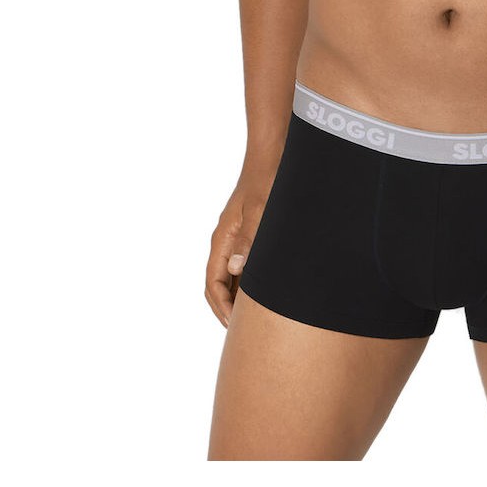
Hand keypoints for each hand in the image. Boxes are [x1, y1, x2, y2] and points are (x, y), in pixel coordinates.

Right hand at [205, 174, 273, 326]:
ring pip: (232, 277)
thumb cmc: (268, 180)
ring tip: (257, 320)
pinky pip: (245, 266)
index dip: (222, 308)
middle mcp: (226, 242)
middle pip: (219, 285)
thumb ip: (249, 238)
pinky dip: (250, 283)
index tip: (236, 326)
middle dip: (228, 310)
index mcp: (223, 240)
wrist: (273, 154)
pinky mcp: (251, 234)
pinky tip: (268, 292)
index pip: (213, 283)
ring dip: (240, 298)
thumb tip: (236, 269)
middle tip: (246, 333)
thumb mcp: (262, 209)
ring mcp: (237, 238)